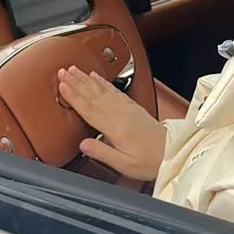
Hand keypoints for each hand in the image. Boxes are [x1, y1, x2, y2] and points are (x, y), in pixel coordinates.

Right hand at [56, 66, 165, 180]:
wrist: (172, 152)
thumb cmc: (149, 160)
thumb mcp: (124, 164)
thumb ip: (102, 152)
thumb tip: (83, 145)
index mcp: (116, 127)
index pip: (89, 109)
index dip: (73, 96)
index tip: (61, 86)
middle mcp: (120, 113)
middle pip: (93, 95)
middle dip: (76, 82)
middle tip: (61, 72)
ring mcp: (127, 108)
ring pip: (102, 89)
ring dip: (85, 78)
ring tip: (73, 69)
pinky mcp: (132, 107)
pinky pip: (114, 90)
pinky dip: (102, 81)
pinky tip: (95, 76)